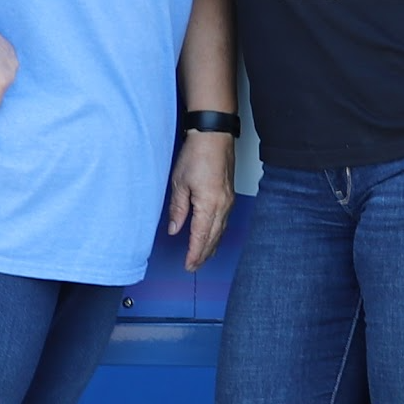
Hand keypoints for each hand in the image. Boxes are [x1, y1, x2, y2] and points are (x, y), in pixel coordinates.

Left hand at [166, 133, 235, 269]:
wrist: (213, 136)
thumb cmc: (197, 154)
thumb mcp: (179, 183)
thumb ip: (178, 209)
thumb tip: (174, 228)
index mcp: (209, 204)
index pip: (200, 236)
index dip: (194, 253)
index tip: (188, 265)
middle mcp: (223, 206)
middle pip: (213, 238)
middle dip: (203, 254)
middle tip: (193, 267)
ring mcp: (228, 201)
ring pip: (220, 231)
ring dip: (211, 246)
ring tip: (203, 258)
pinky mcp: (229, 195)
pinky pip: (224, 221)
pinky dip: (217, 234)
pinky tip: (213, 237)